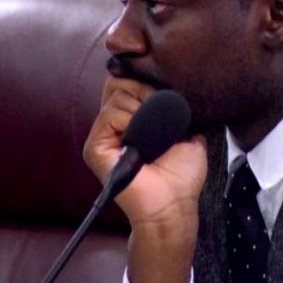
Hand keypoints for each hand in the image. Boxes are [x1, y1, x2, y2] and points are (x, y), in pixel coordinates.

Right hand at [84, 77, 207, 226]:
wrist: (174, 203)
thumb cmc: (181, 174)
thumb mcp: (188, 131)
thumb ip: (179, 107)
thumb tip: (176, 84)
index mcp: (132, 119)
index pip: (127, 81)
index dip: (144, 79)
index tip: (164, 91)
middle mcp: (114, 125)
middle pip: (116, 81)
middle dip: (142, 87)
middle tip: (159, 106)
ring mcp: (103, 136)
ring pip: (116, 95)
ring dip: (141, 106)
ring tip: (153, 131)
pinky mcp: (95, 147)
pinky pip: (109, 115)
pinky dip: (129, 119)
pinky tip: (141, 137)